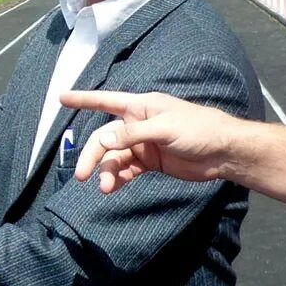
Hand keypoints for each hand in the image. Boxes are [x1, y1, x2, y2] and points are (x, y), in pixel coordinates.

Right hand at [59, 90, 234, 192]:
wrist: (224, 153)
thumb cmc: (199, 129)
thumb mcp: (164, 128)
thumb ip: (132, 134)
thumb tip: (103, 140)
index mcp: (140, 107)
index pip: (105, 100)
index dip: (83, 99)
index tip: (61, 98)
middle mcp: (136, 125)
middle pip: (104, 139)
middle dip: (92, 156)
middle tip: (82, 175)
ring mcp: (142, 145)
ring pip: (114, 158)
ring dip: (106, 172)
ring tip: (104, 187)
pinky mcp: (149, 163)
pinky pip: (126, 170)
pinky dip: (117, 179)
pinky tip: (112, 187)